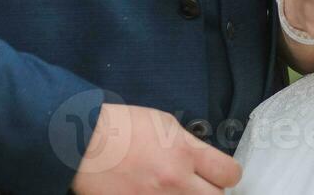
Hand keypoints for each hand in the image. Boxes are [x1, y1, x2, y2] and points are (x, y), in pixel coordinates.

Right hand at [71, 103, 240, 193]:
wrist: (84, 144)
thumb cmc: (123, 128)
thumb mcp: (166, 125)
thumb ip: (189, 145)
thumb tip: (203, 162)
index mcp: (184, 153)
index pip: (228, 173)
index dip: (229, 174)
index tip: (224, 174)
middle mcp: (174, 181)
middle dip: (213, 191)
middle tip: (204, 186)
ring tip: (178, 189)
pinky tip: (158, 194)